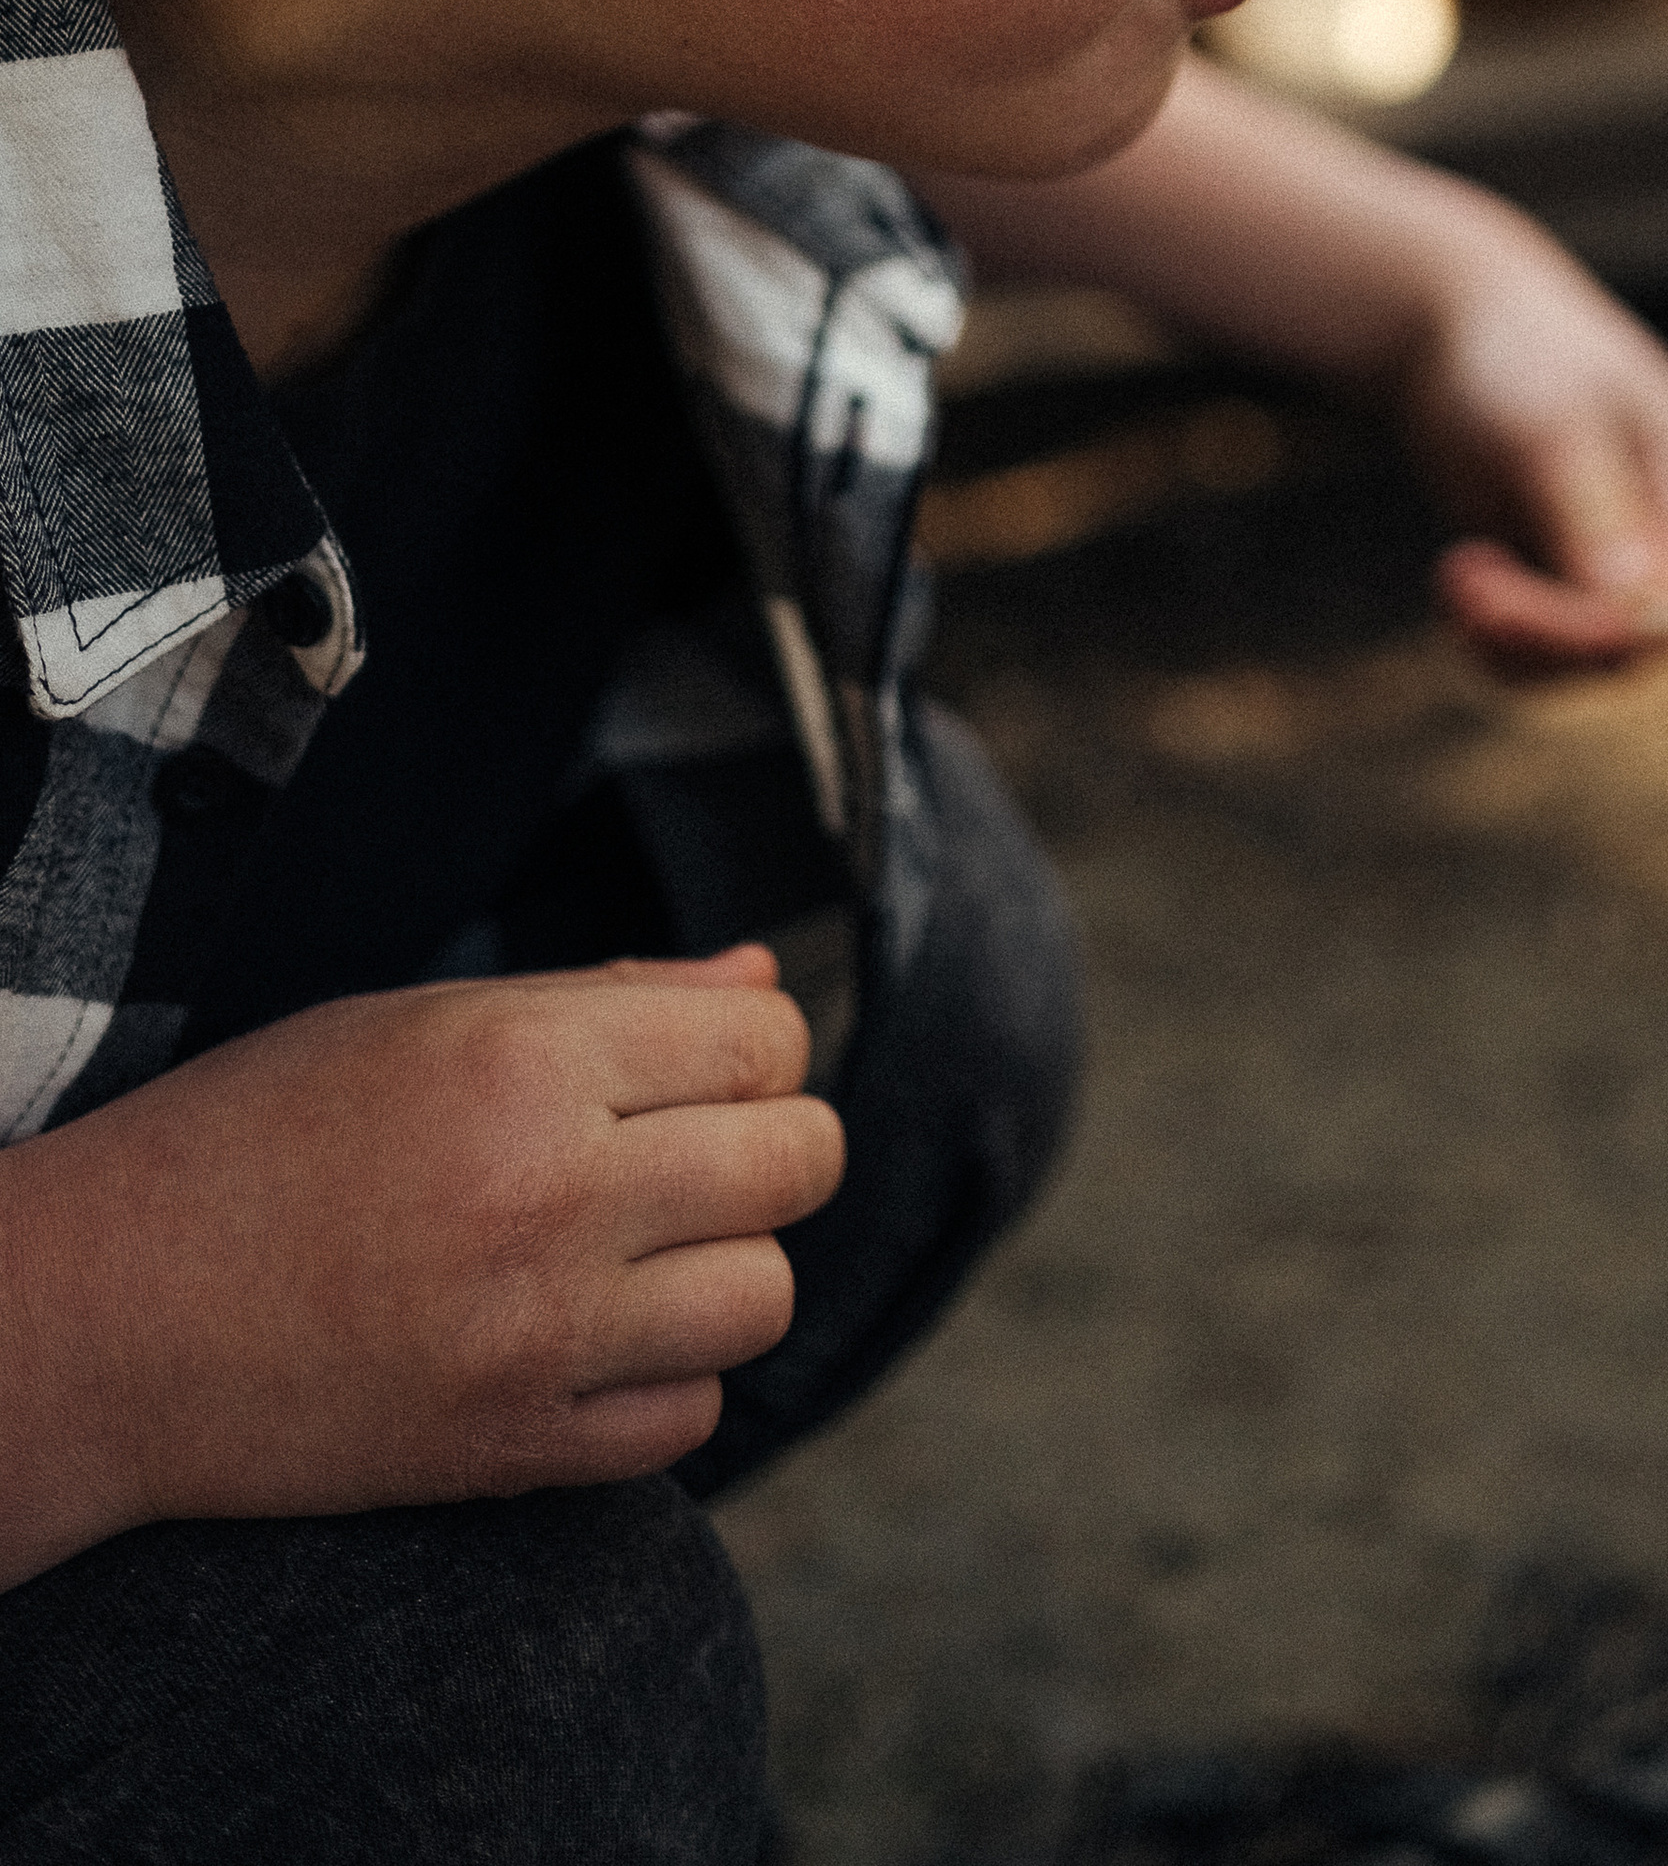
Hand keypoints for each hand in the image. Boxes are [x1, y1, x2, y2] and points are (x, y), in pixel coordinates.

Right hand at [0, 944, 841, 1586]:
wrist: (107, 1317)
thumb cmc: (254, 1138)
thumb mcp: (423, 1021)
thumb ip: (615, 1000)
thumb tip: (764, 982)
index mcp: (524, 1057)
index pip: (765, 1043)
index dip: (755, 1052)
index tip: (701, 1072)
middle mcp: (550, 1188)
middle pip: (797, 1163)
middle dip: (771, 1150)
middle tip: (691, 1159)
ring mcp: (537, 1331)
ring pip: (764, 1297)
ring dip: (726, 1272)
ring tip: (643, 1253)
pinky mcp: (513, 1448)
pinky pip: (691, 1419)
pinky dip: (667, 1383)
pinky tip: (595, 1341)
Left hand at [1395, 220, 1667, 672]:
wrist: (1450, 325)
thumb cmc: (1512, 353)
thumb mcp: (1549, 422)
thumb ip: (1591, 509)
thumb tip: (1633, 603)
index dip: (1615, 628)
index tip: (1517, 615)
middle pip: (1645, 640)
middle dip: (1551, 636)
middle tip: (1464, 590)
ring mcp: (1621, 555)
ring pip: (1591, 659)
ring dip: (1515, 642)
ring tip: (1454, 578)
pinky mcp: (1566, 574)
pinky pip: (1548, 649)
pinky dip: (1498, 636)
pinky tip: (1457, 581)